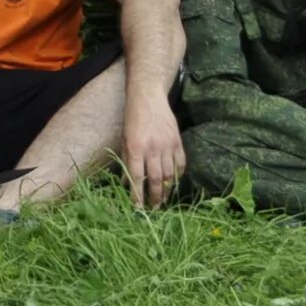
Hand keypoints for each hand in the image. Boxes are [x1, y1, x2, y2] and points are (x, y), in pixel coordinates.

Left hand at [122, 93, 184, 209]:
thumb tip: (126, 183)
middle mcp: (153, 148)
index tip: (138, 208)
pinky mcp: (178, 142)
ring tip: (164, 200)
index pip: (137, 177)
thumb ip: (127, 161)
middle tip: (154, 209)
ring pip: (170, 174)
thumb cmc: (132, 119)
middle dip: (155, 197)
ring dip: (167, 190)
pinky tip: (175, 183)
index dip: (138, 195)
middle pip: (156, 179)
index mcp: (136, 147)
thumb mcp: (124, 139)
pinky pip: (181, 164)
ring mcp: (168, 145)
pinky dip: (178, 176)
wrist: (148, 97)